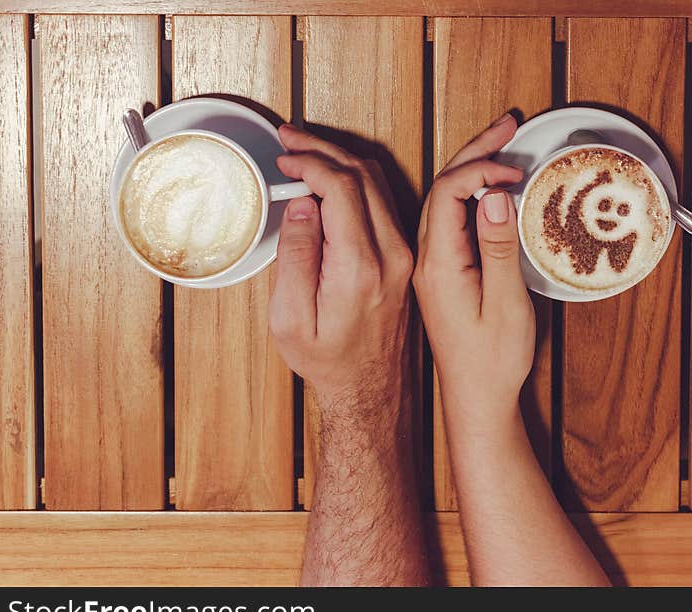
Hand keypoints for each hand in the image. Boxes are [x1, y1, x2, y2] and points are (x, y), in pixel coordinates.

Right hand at [269, 125, 412, 406]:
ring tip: (305, 153)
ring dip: (341, 161)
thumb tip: (304, 203)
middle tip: (290, 139)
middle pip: (363, 176)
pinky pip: (385, 204)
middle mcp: (392, 255)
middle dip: (323, 149)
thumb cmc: (328, 362)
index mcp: (361, 267)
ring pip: (378, 185)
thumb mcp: (290, 319)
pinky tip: (331, 180)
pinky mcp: (407, 260)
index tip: (284, 155)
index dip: (309, 161)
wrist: (372, 393)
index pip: (341, 187)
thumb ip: (296, 256)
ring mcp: (405, 256)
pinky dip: (356, 182)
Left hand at [414, 114, 533, 426]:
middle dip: (474, 151)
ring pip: (442, 200)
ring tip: (501, 142)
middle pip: (441, 187)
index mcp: (438, 265)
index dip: (480, 168)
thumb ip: (498, 250)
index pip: (447, 193)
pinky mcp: (439, 273)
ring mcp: (430, 266)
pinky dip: (468, 192)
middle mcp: (426, 260)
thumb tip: (493, 197)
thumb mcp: (506, 307)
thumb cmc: (491, 363)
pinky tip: (486, 186)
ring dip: (470, 166)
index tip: (513, 168)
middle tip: (508, 123)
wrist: (472, 400)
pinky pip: (447, 218)